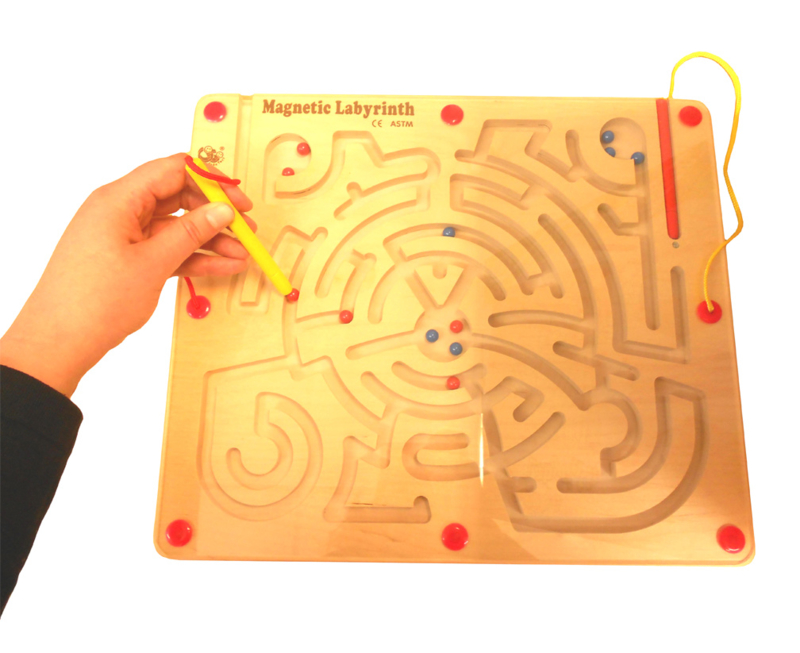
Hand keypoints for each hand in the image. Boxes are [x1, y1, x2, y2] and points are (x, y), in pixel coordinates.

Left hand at [0, 153, 254, 396]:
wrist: (59, 342)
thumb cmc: (95, 300)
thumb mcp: (152, 263)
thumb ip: (190, 233)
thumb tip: (223, 209)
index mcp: (119, 200)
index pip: (173, 171)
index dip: (211, 182)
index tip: (239, 202)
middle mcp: (121, 211)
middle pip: (177, 198)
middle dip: (215, 213)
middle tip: (247, 231)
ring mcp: (125, 236)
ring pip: (176, 227)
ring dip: (210, 240)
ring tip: (242, 255)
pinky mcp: (129, 260)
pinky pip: (168, 249)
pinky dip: (194, 257)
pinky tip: (223, 266)